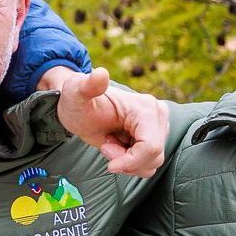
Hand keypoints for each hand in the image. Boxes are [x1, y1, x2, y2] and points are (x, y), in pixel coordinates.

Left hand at [54, 67, 168, 177]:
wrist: (79, 107)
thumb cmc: (77, 101)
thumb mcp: (77, 93)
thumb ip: (88, 84)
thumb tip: (100, 73)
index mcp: (145, 107)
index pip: (150, 147)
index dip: (130, 161)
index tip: (107, 159)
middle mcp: (157, 114)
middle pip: (153, 156)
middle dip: (126, 161)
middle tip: (105, 146)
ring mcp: (158, 126)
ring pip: (152, 162)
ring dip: (128, 162)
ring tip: (110, 143)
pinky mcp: (155, 136)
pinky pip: (148, 161)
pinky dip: (131, 162)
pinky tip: (116, 146)